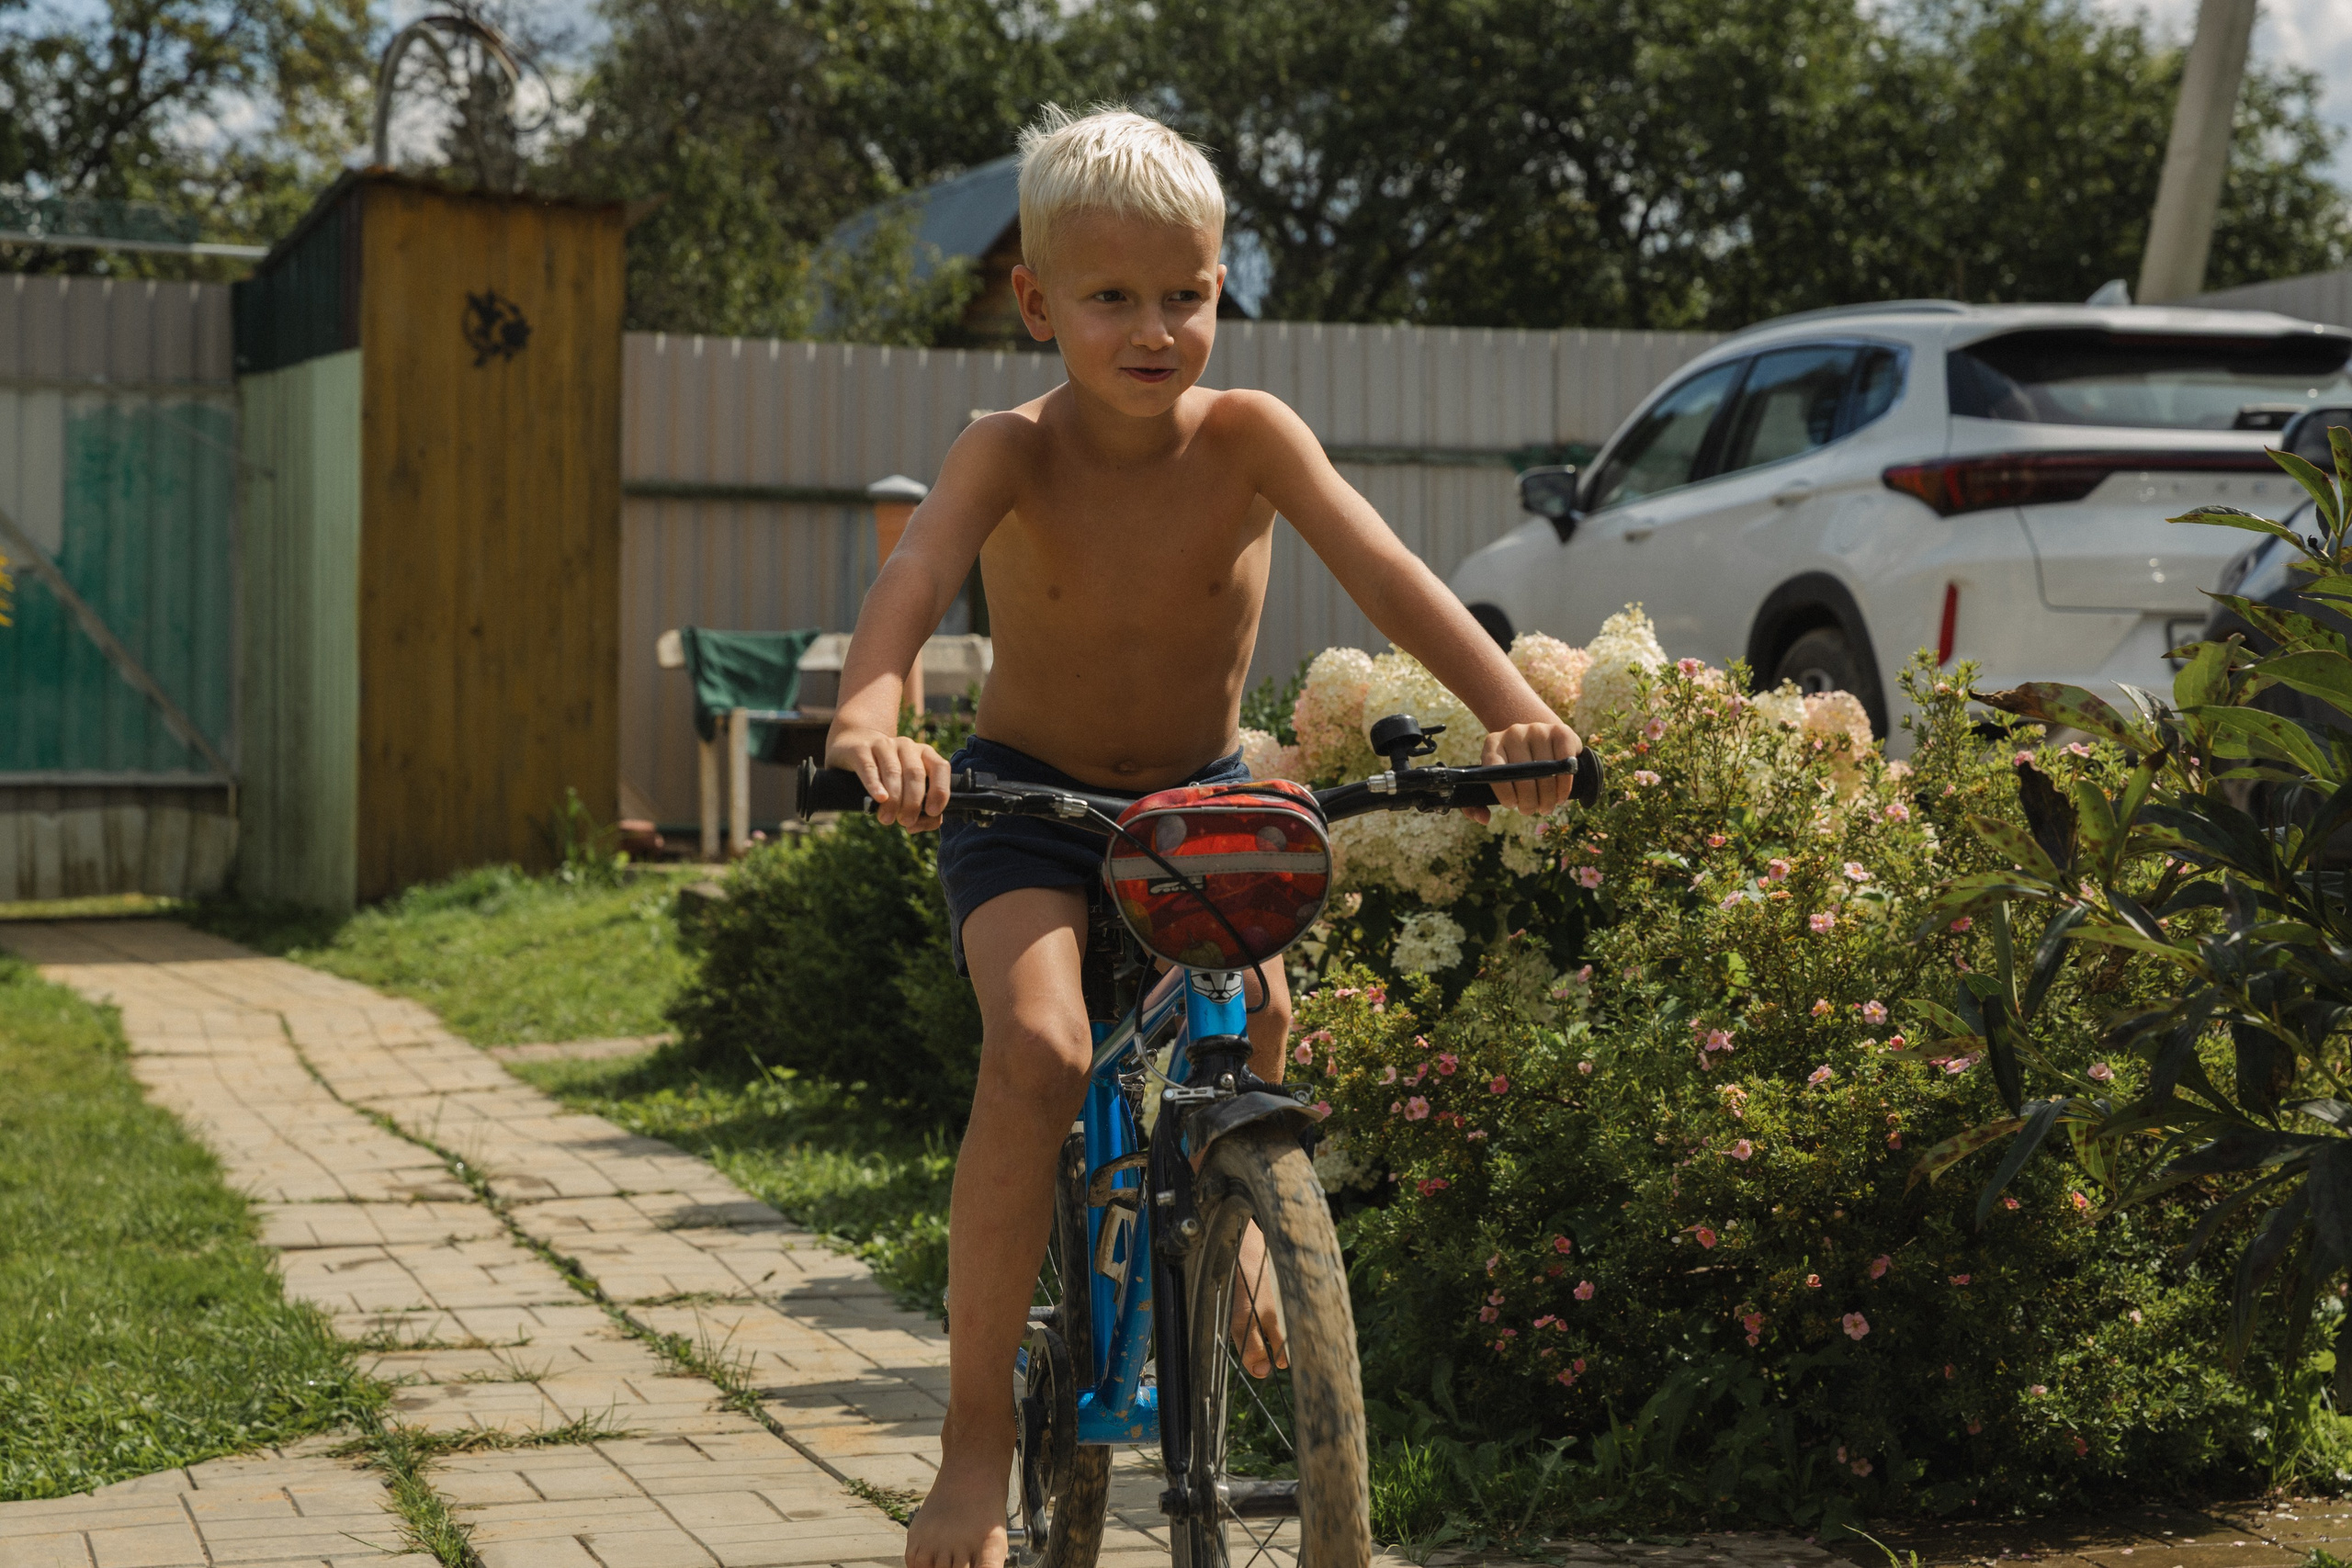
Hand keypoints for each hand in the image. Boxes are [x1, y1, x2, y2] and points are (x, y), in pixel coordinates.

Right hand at [825, 727, 951, 830]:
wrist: (854, 747)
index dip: (940, 791)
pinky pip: (870, 768)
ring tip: (887, 819)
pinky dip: (875, 785)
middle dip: (913, 802)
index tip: (932, 812)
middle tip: (905, 821)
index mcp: (924, 754)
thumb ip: (920, 806)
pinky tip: (879, 798)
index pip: (940, 767)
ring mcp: (884, 745)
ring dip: (894, 800)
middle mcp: (907, 746)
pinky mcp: (861, 749)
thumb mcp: (907, 786)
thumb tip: (918, 825)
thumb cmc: (887, 774)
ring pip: (894, 772)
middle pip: (915, 773)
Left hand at [1471, 719, 1582, 822]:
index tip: (1512, 805)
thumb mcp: (1494, 781)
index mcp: (1493, 744)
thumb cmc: (1513, 770)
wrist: (1540, 742)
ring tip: (1546, 806)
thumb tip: (1483, 818)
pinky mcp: (1561, 731)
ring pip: (1545, 771)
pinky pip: (1564, 762)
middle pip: (1523, 773)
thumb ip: (1478, 804)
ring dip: (1548, 797)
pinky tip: (1560, 795)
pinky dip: (1564, 785)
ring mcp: (1538, 730)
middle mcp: (1514, 733)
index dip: (1504, 792)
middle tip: (1533, 810)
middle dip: (1529, 801)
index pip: (1494, 769)